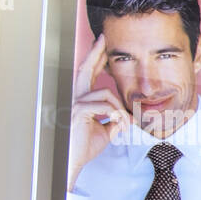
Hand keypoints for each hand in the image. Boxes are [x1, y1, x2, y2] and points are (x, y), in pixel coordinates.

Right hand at [67, 33, 130, 191]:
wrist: (74, 161)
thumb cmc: (86, 146)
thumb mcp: (107, 130)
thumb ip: (115, 118)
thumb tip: (126, 114)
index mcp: (83, 100)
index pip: (89, 75)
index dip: (95, 59)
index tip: (101, 44)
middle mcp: (76, 98)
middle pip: (85, 70)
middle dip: (95, 53)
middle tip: (102, 38)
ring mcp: (74, 103)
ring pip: (106, 93)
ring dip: (120, 110)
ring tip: (124, 125)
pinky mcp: (78, 112)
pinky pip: (105, 106)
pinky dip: (116, 116)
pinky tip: (118, 127)